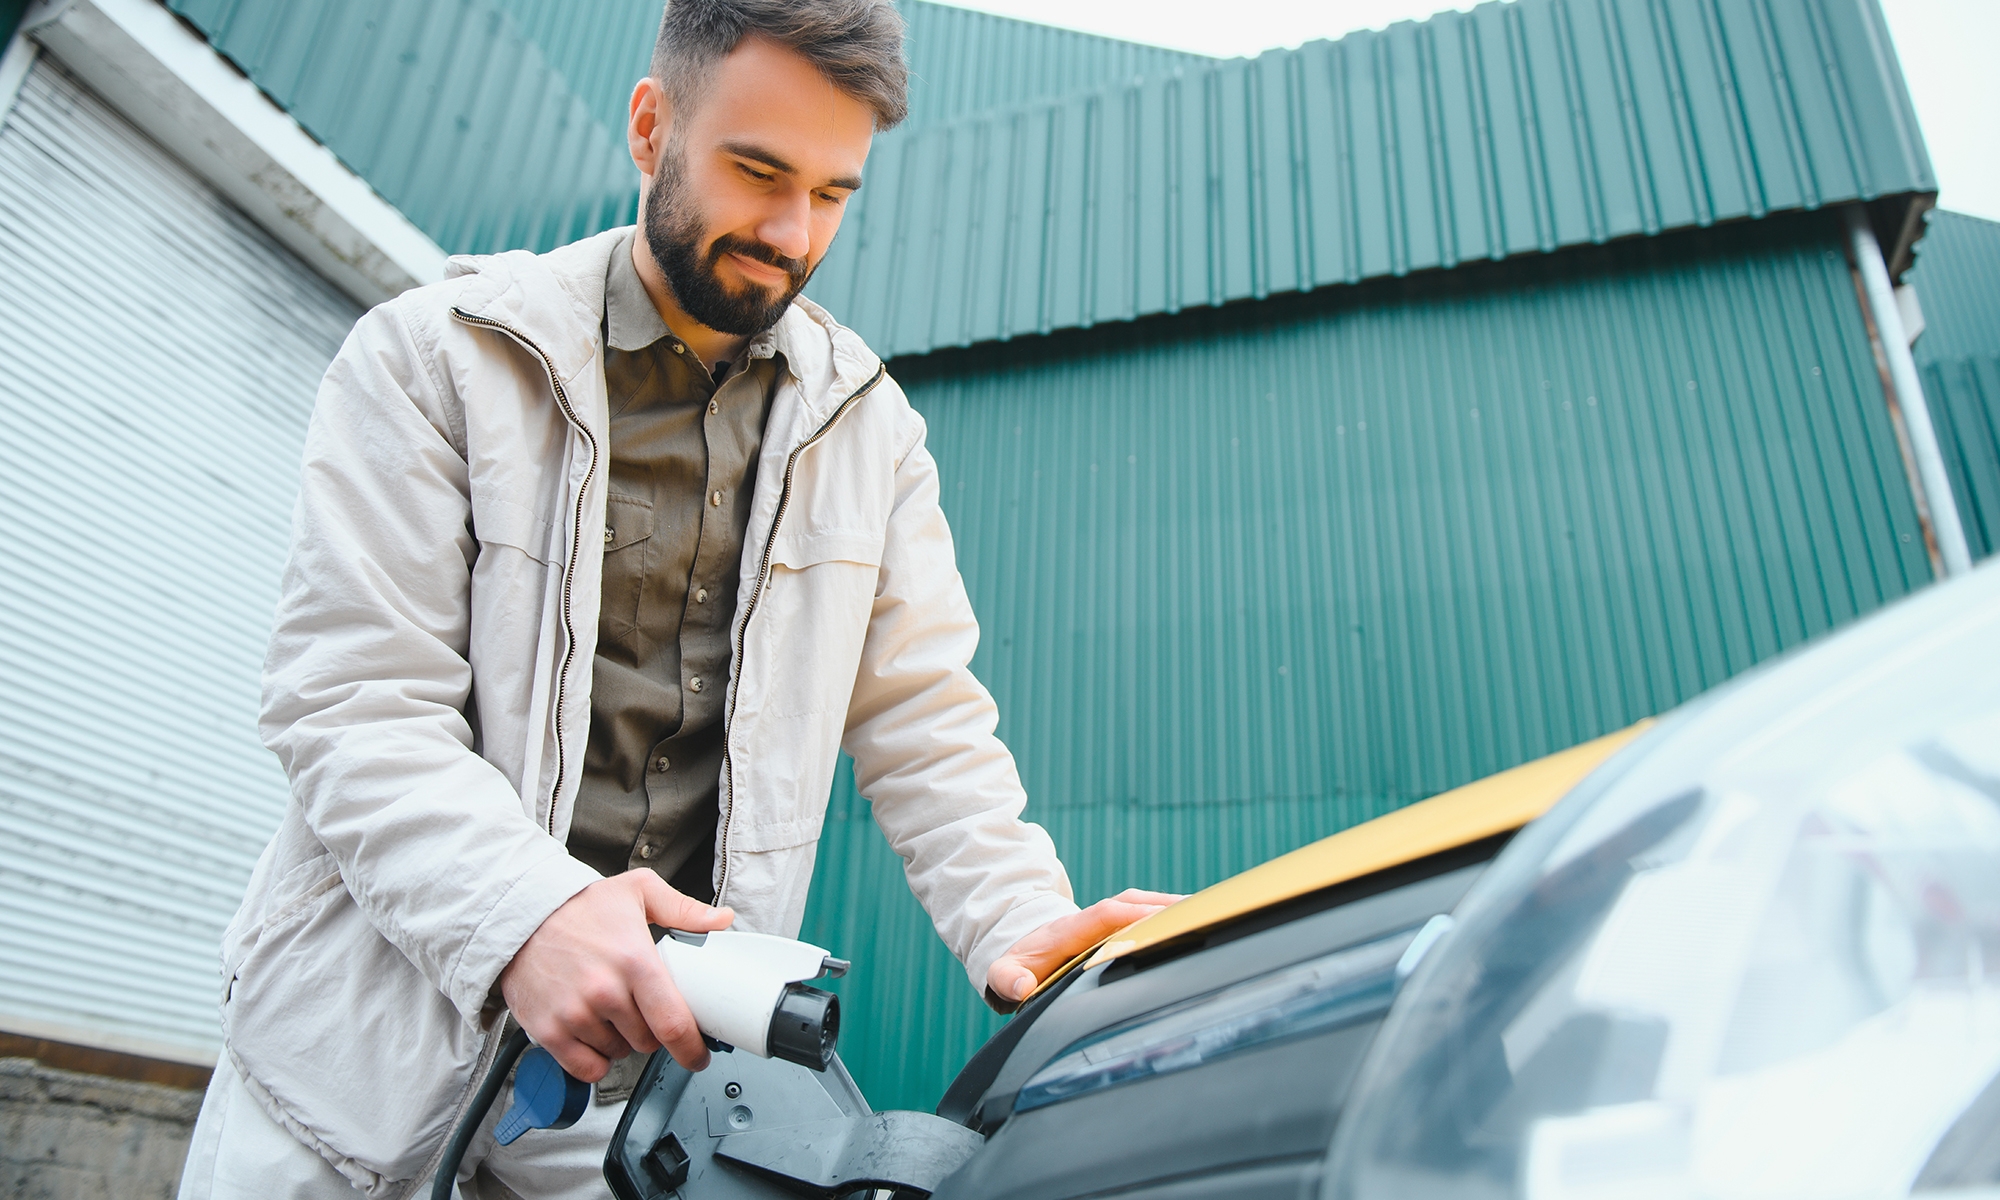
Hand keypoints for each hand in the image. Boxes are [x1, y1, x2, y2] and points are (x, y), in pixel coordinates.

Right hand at [498, 870, 733, 1080]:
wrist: (521, 915)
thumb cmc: (579, 906)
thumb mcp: (637, 891)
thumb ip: (683, 909)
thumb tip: (721, 921)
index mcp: (634, 961)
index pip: (673, 1023)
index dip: (692, 1048)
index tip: (698, 1055)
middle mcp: (604, 992)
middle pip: (648, 1042)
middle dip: (653, 1031)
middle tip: (642, 1008)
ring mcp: (574, 1014)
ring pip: (618, 1053)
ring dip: (621, 1041)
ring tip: (610, 1009)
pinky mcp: (548, 1030)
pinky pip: (585, 1068)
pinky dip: (594, 1059)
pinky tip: (593, 1034)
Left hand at [986, 889, 1182, 1003]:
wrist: (1023, 943)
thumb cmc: (1019, 963)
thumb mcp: (1003, 974)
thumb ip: (1008, 980)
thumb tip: (1020, 987)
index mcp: (1067, 930)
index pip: (1102, 916)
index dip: (1129, 915)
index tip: (1157, 920)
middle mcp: (1090, 918)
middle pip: (1130, 903)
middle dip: (1160, 907)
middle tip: (1196, 914)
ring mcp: (1104, 916)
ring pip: (1141, 903)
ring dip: (1169, 907)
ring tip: (1204, 914)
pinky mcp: (1115, 919)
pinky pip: (1144, 909)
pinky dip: (1167, 912)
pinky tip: (1194, 919)